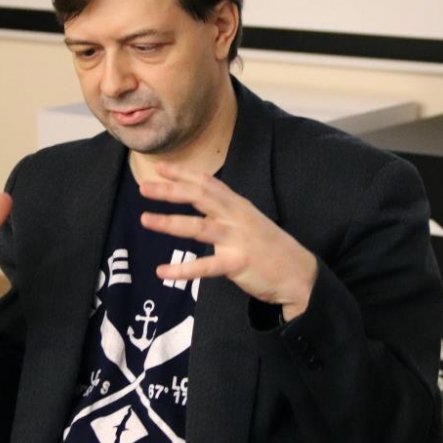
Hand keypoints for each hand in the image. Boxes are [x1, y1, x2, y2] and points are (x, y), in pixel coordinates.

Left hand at [139, 162, 316, 320]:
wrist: (299, 274)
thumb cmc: (269, 247)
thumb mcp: (249, 220)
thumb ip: (226, 210)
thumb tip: (200, 199)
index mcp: (238, 205)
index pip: (207, 183)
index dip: (183, 174)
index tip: (159, 167)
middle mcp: (236, 217)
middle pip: (199, 197)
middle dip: (170, 191)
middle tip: (143, 187)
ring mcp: (237, 239)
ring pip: (199, 227)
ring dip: (170, 222)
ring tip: (145, 220)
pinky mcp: (238, 263)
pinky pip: (205, 267)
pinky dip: (182, 270)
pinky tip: (162, 271)